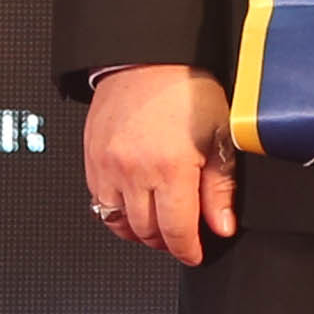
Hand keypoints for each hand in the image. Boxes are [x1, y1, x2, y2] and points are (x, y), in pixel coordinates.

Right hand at [83, 63, 237, 265]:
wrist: (147, 59)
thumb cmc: (186, 89)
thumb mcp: (219, 135)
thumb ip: (220, 187)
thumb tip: (222, 225)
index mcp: (170, 167)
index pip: (177, 230)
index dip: (188, 250)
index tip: (195, 254)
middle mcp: (134, 171)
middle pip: (146, 231)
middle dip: (166, 242)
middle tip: (181, 237)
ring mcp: (108, 167)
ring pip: (118, 222)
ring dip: (139, 231)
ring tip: (158, 225)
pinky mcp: (91, 160)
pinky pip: (98, 203)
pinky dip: (116, 213)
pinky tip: (134, 206)